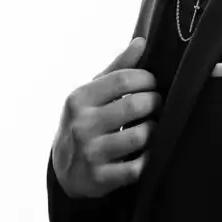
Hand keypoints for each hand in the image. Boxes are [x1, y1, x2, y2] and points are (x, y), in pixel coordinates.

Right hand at [51, 37, 160, 199]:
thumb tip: (142, 42)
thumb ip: (118, 69)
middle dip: (155, 103)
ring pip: (141, 136)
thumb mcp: (92, 94)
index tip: (153, 84)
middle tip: (157, 105)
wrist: (64, 171)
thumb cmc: (85, 122)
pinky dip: (149, 159)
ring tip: (153, 127)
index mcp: (79, 99)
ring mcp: (90, 153)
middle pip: (136, 105)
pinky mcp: (100, 179)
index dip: (147, 79)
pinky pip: (138, 167)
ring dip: (155, 130)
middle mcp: (82, 125)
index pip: (124, 79)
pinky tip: (148, 152)